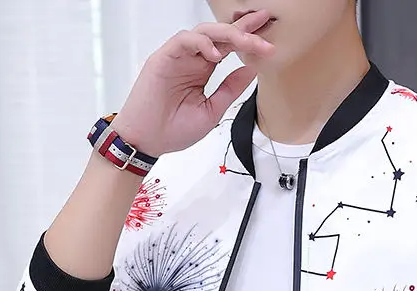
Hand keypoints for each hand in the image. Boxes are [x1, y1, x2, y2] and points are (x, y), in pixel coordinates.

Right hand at [112, 11, 274, 157]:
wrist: (147, 141)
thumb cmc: (173, 129)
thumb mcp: (212, 110)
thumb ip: (230, 89)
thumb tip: (252, 70)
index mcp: (203, 70)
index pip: (229, 48)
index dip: (248, 40)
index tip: (268, 39)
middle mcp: (192, 59)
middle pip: (220, 35)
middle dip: (243, 28)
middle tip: (264, 23)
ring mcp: (178, 57)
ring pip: (205, 33)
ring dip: (228, 34)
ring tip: (247, 42)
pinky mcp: (163, 58)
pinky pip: (184, 40)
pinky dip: (201, 43)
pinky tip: (216, 54)